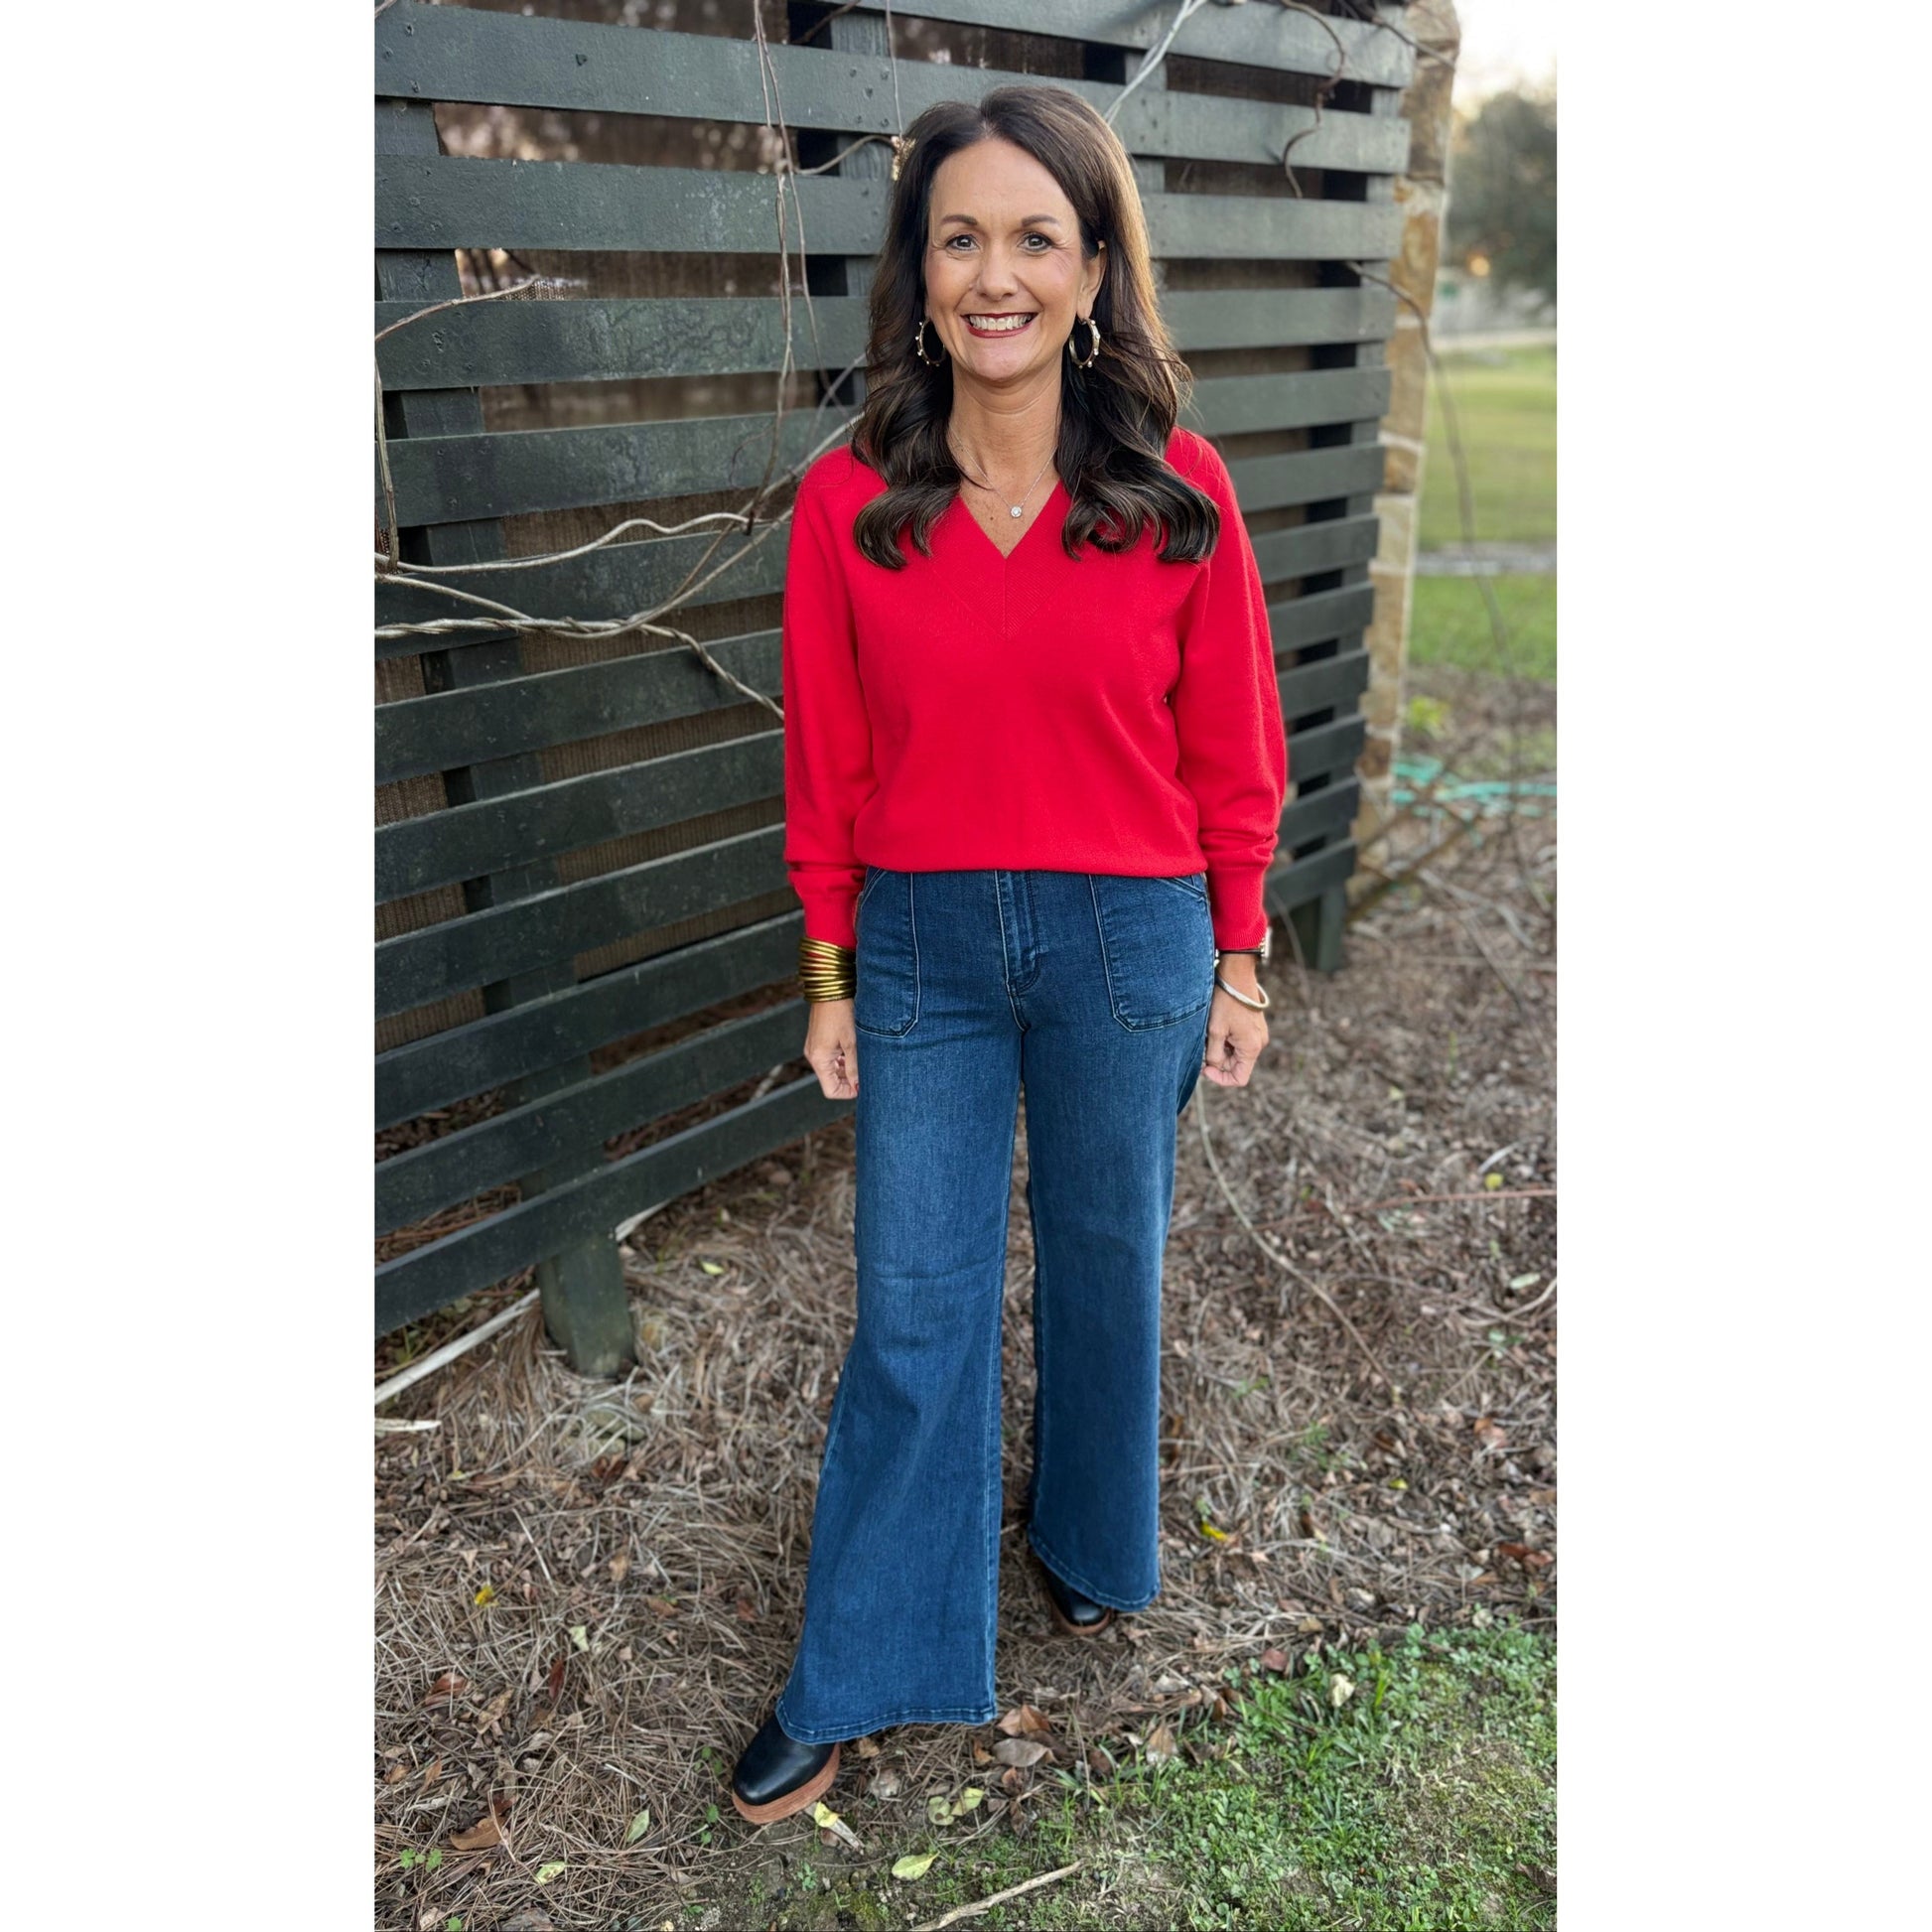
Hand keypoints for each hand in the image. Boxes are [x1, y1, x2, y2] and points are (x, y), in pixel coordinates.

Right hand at [804, 998, 858, 1098]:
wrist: (830, 990)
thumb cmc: (841, 1013)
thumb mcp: (852, 1042)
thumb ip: (854, 1067)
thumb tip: (858, 1086)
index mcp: (819, 1059)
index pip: (831, 1090)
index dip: (848, 1092)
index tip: (863, 1085)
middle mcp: (813, 1056)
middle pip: (831, 1081)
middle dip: (849, 1080)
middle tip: (865, 1071)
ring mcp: (814, 1048)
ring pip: (831, 1069)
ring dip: (846, 1069)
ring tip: (860, 1058)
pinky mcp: (817, 1041)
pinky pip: (829, 1058)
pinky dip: (841, 1059)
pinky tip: (853, 1050)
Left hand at [1202, 959, 1266, 1087]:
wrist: (1237, 975)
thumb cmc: (1226, 1002)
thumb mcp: (1215, 1031)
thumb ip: (1214, 1054)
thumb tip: (1213, 1066)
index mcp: (1251, 1048)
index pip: (1239, 1078)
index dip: (1220, 1078)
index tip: (1205, 1067)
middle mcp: (1258, 1044)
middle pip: (1236, 1066)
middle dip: (1218, 1060)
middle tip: (1202, 1046)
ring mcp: (1257, 1035)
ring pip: (1236, 1054)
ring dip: (1221, 1049)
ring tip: (1210, 1033)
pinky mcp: (1253, 1028)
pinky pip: (1238, 1042)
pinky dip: (1226, 1040)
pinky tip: (1217, 1027)